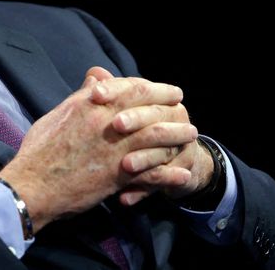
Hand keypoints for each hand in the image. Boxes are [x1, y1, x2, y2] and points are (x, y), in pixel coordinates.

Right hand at [0, 68, 193, 231]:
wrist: (32, 185)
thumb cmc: (39, 150)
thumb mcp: (58, 115)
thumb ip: (81, 97)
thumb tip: (97, 79)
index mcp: (89, 104)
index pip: (129, 87)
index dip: (150, 87)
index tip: (162, 89)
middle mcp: (105, 122)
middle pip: (148, 107)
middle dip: (169, 105)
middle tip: (182, 105)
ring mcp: (113, 149)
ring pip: (155, 137)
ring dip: (177, 136)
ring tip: (191, 136)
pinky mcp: (116, 175)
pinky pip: (150, 173)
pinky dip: (168, 173)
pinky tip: (182, 173)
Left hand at [90, 68, 215, 205]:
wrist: (169, 164)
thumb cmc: (137, 130)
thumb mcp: (123, 111)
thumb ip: (111, 94)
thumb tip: (93, 74)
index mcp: (160, 98)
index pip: (140, 88)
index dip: (117, 89)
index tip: (95, 94)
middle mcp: (175, 118)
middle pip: (157, 115)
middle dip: (136, 119)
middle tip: (115, 125)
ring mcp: (180, 146)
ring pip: (162, 151)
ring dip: (143, 158)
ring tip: (124, 165)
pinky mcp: (180, 174)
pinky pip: (162, 183)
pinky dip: (142, 192)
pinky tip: (124, 199)